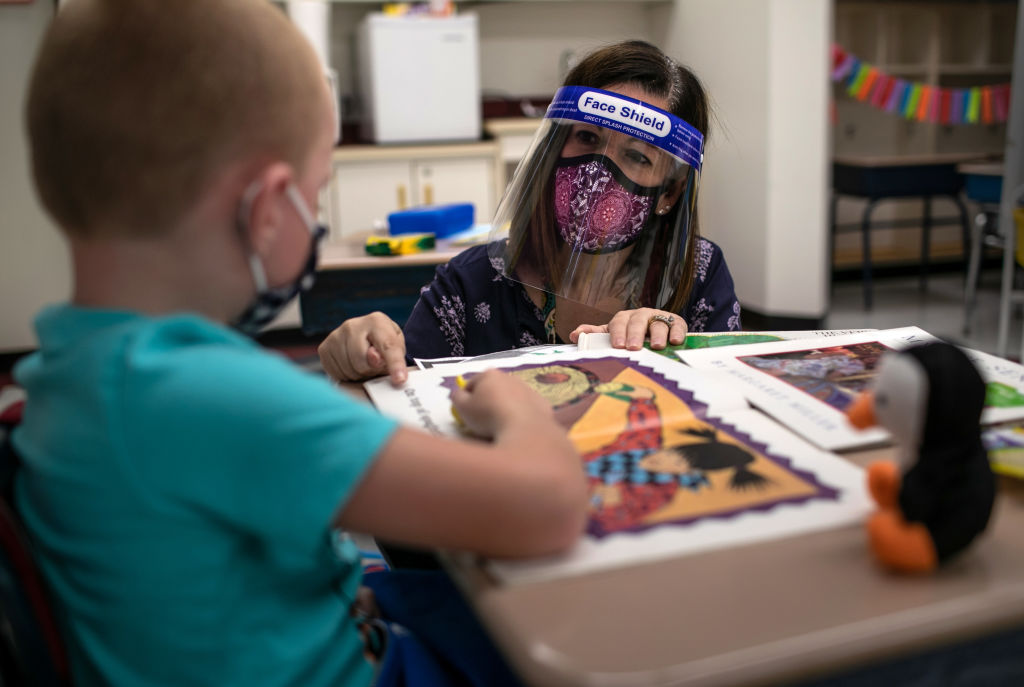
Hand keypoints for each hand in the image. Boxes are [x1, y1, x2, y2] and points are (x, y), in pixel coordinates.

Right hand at [318, 312, 407, 384]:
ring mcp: (336, 335)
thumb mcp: (396, 348)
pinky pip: (337, 373)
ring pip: (350, 370)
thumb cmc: (383, 345)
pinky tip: (351, 366)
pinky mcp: (324, 348)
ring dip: (359, 374)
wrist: (362, 339)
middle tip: (375, 365)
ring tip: (363, 364)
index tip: (400, 380)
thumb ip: (392, 355)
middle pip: (364, 362)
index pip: (388, 346)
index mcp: (377, 321)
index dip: (395, 365)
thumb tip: (374, 358)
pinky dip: (347, 376)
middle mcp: (353, 325)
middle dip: (372, 370)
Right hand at [450, 369, 553, 438]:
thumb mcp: (463, 408)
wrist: (525, 429)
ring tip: (501, 426)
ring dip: (504, 408)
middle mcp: (509, 377)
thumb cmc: (488, 416)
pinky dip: (520, 415)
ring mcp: (528, 388)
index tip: (466, 415)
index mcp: (489, 375)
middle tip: (483, 422)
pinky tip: (517, 428)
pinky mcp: (541, 402)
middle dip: (486, 402)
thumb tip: (457, 393)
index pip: (470, 385)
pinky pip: (525, 409)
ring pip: (510, 398)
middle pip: (492, 389)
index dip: (465, 400)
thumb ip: (456, 397)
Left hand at [570, 308, 687, 349]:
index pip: (619, 322)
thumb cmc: (630, 337)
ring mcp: (659, 317)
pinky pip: (677, 325)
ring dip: (658, 334)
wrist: (657, 335)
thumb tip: (574, 334)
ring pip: (658, 323)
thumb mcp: (613, 336)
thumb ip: (595, 335)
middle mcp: (642, 315)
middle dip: (636, 334)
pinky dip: (677, 332)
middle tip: (634, 347)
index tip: (618, 346)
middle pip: (638, 321)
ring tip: (656, 346)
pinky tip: (675, 341)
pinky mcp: (676, 323)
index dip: (618, 333)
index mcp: (625, 318)